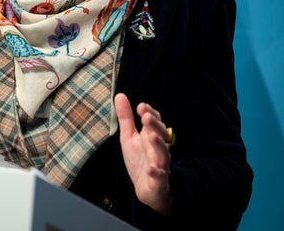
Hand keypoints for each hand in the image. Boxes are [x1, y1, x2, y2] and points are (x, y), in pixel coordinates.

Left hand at [114, 93, 173, 214]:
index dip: (150, 113)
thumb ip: (126, 118)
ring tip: (151, 136)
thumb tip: (120, 95)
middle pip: (160, 134)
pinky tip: (150, 169)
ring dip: (158, 145)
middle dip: (154, 125)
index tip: (141, 106)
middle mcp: (158, 149)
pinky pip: (159, 176)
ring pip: (163, 154)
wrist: (146, 188)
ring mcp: (160, 164)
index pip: (154, 122)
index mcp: (151, 137)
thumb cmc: (139, 160)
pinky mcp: (159, 180)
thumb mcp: (129, 137)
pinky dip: (156, 172)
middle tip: (145, 116)